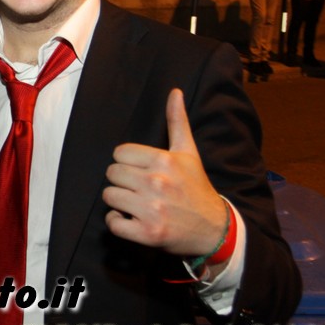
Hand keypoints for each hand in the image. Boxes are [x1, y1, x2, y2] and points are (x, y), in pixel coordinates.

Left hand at [102, 89, 226, 256]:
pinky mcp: (147, 233)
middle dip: (122, 181)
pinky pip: (113, 223)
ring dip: (118, 202)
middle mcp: (157, 183)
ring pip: (109, 196)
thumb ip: (178, 121)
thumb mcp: (188, 153)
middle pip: (112, 174)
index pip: (119, 153)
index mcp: (164, 161)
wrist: (214, 229)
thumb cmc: (196, 188)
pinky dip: (118, 223)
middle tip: (139, 189)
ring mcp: (152, 210)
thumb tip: (174, 91)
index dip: (127, 163)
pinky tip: (133, 220)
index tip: (141, 171)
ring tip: (136, 204)